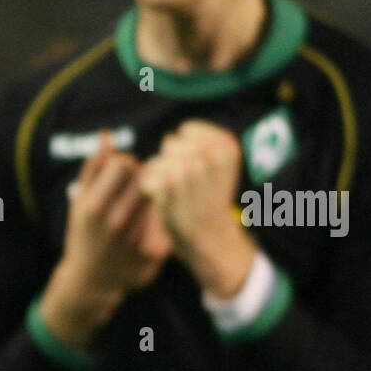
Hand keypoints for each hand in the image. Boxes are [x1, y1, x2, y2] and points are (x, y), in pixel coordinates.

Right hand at [38, 133, 171, 347]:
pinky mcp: (156, 252)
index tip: (120, 176)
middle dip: (141, 177)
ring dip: (153, 195)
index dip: (123, 165)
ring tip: (140, 208)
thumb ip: (93, 167)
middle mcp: (117, 222)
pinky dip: (161, 217)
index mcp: (94, 206)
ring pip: (160, 196)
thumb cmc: (84, 235)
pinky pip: (167, 218)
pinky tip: (148, 227)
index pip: (124, 163)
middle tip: (133, 188)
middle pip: (145, 177)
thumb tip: (107, 134)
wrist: (91, 282)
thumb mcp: (79, 202)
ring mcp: (138, 238)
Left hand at [137, 120, 255, 296]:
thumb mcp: (219, 165)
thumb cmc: (209, 200)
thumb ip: (199, 141)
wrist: (212, 241)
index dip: (186, 151)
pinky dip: (152, 191)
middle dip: (171, 163)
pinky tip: (169, 204)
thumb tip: (144, 137)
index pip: (188, 130)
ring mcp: (189, 168)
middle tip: (188, 187)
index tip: (200, 171)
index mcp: (226, 145)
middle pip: (170, 143)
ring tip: (180, 196)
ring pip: (157, 162)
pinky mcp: (169, 184)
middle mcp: (210, 152)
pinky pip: (146, 179)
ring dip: (161, 179)